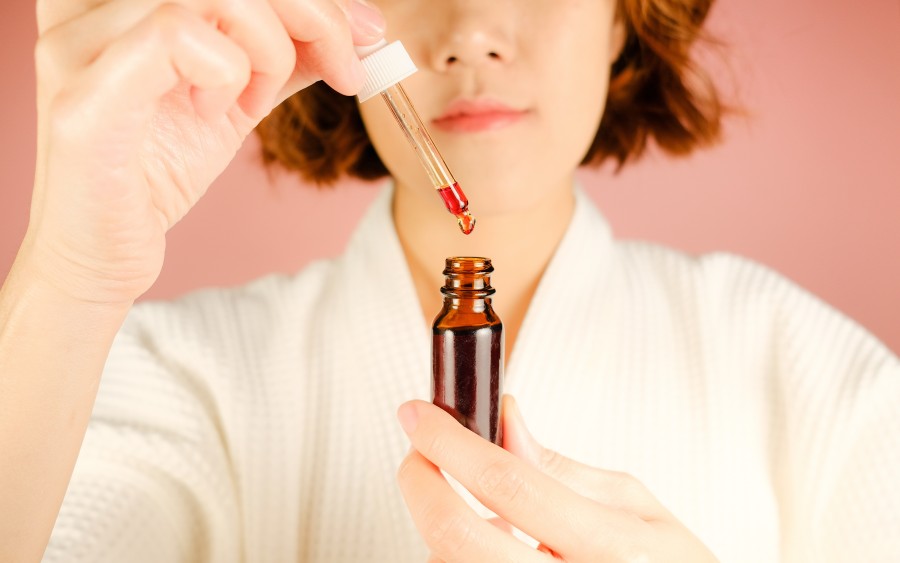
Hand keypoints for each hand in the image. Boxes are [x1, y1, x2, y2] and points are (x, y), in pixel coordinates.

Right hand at [24, 0, 383, 303]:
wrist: (105, 251)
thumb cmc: (159, 169)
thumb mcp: (238, 94)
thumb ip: (286, 53)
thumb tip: (359, 27)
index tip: (363, 31)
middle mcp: (86, 5)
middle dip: (314, 12)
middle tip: (344, 68)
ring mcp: (78, 45)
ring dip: (268, 52)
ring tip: (253, 103)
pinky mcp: (84, 98)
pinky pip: (176, 36)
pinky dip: (227, 74)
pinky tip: (214, 114)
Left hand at [396, 397, 718, 561]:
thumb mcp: (638, 508)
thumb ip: (564, 468)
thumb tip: (506, 423)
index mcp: (611, 549)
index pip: (507, 483)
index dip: (450, 442)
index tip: (419, 416)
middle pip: (456, 534)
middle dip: (420, 481)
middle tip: (418, 454)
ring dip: (440, 527)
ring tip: (476, 512)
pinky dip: (456, 556)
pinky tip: (487, 545)